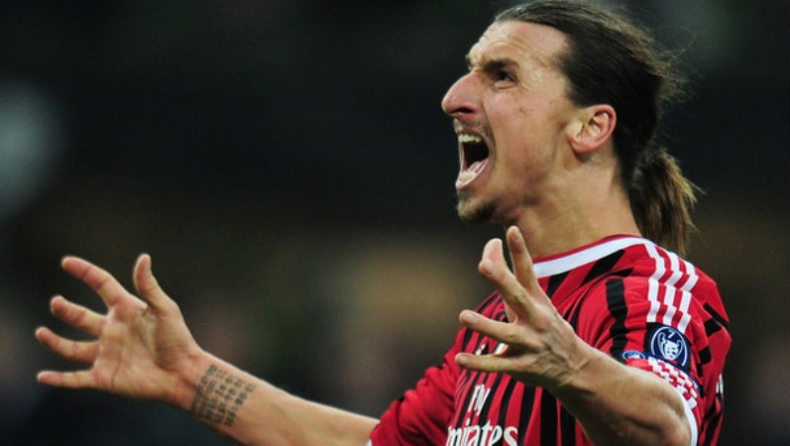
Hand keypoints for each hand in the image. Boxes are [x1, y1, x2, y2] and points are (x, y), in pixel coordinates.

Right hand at [35, 254, 201, 406]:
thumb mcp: (164, 309)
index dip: (85, 272)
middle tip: (56, 303)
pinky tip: (43, 377)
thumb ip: (149, 286)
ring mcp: (107, 354)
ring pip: (72, 348)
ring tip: (41, 333)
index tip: (67, 262)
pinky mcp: (105, 377)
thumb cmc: (178, 340)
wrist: (183, 374)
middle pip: (81, 317)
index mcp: (126, 310)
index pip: (102, 285)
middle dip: (66, 310)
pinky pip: (76, 379)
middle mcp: (113, 331)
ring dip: (55, 342)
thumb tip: (143, 257)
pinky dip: (59, 379)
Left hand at [455, 226, 588, 389]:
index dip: (520, 251)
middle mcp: (535, 319)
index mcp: (537, 300)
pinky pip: (498, 365)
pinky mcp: (522, 366)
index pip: (528, 272)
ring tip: (463, 316)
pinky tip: (459, 359)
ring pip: (505, 334)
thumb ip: (508, 274)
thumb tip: (490, 243)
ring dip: (485, 325)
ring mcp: (530, 343)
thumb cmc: (543, 324)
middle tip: (484, 264)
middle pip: (517, 297)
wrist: (575, 368)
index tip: (512, 230)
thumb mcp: (532, 300)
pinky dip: (479, 362)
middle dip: (502, 281)